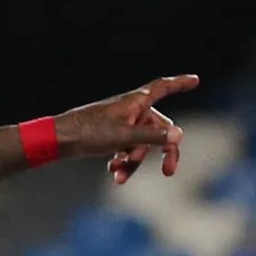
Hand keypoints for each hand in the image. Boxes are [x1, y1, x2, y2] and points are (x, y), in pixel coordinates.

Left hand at [58, 75, 199, 183]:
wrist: (60, 139)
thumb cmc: (90, 132)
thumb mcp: (125, 137)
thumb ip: (153, 137)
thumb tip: (179, 135)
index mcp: (136, 102)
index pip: (163, 87)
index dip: (180, 83)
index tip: (195, 80)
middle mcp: (132, 110)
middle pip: (158, 129)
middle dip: (161, 151)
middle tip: (168, 172)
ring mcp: (122, 123)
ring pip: (141, 144)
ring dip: (134, 162)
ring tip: (119, 175)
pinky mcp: (111, 135)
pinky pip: (127, 149)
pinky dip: (123, 161)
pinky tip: (113, 171)